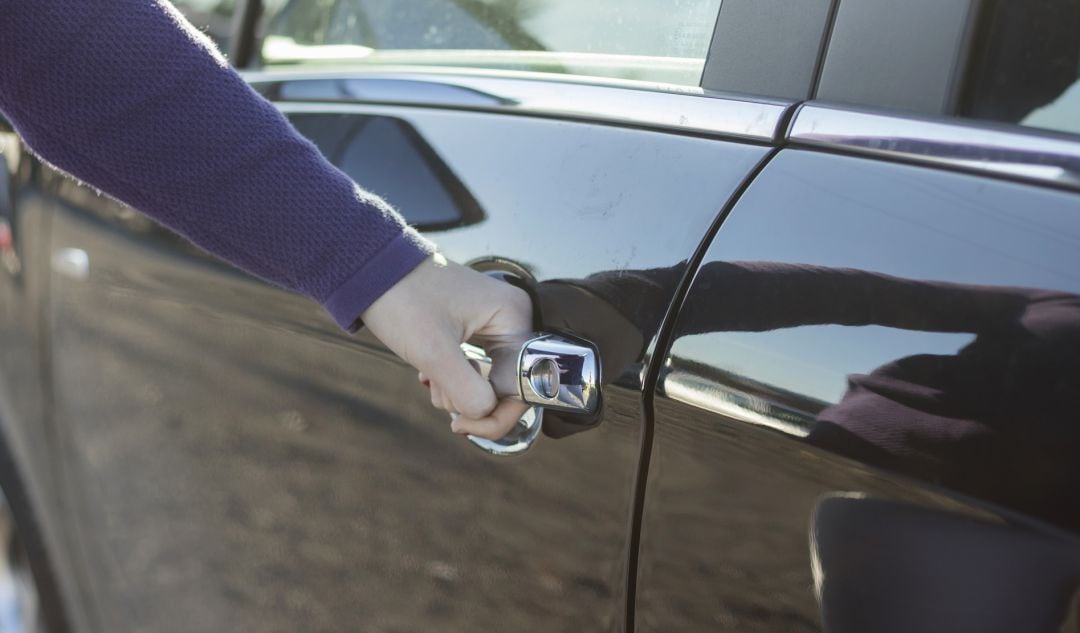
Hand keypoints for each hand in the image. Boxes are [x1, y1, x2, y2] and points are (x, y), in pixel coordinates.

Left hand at [361, 254, 531, 439]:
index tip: (459, 424)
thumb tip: (487, 413)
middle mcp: (512, 319)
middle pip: (509, 386)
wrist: (369, 267)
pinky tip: (430, 371)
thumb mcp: (434, 351)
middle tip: (440, 398)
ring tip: (429, 377)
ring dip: (457, 391)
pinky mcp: (475, 330)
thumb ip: (467, 389)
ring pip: (489, 381)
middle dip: (471, 400)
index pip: (524, 385)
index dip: (495, 414)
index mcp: (514, 316)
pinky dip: (453, 379)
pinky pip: (476, 369)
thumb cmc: (403, 298)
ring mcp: (494, 324)